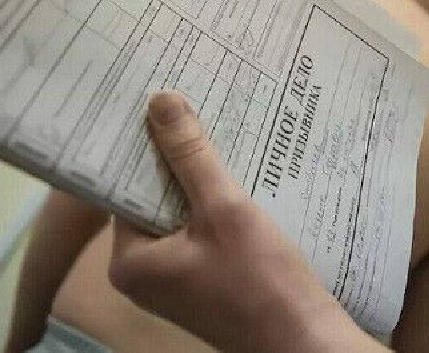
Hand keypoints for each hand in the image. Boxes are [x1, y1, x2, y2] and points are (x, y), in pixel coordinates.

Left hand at [108, 92, 383, 352]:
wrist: (303, 339)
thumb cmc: (260, 279)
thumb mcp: (224, 210)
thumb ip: (190, 156)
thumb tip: (160, 100)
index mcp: (129, 260)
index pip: (125, 187)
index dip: (144, 146)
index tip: (157, 103)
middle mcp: (142, 273)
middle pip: (153, 199)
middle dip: (176, 159)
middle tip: (190, 107)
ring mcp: (174, 281)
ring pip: (179, 214)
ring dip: (199, 180)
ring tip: (215, 130)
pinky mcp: (202, 283)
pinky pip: (199, 232)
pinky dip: (213, 206)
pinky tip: (236, 175)